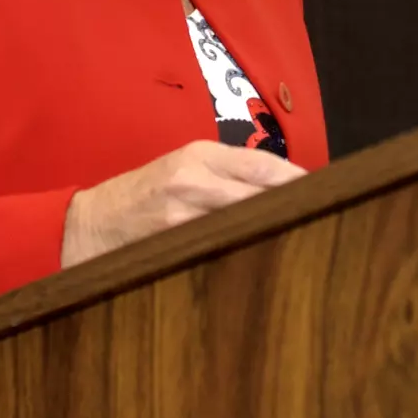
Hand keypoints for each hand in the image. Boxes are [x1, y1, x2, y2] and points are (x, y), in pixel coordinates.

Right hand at [61, 140, 306, 267]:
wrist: (87, 225)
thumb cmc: (139, 198)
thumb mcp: (179, 171)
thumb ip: (223, 175)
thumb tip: (281, 191)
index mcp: (198, 154)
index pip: (264, 165)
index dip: (299, 181)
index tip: (330, 194)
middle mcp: (194, 176)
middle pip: (262, 192)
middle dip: (294, 207)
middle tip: (328, 220)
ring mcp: (184, 211)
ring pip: (247, 220)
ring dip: (276, 231)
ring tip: (305, 242)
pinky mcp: (173, 240)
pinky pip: (222, 246)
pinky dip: (246, 252)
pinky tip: (264, 263)